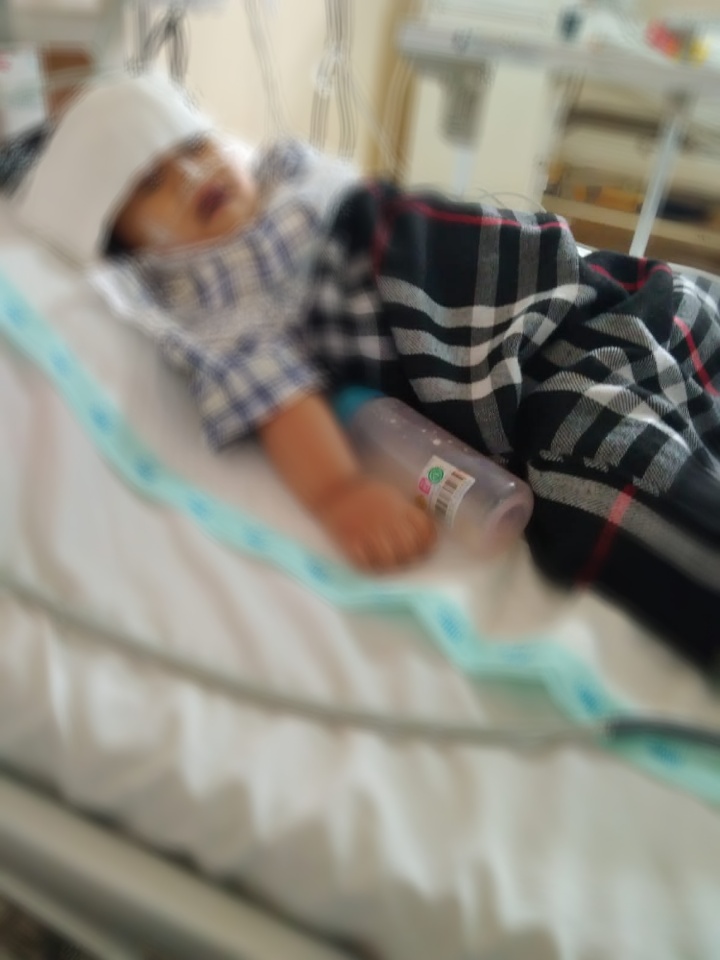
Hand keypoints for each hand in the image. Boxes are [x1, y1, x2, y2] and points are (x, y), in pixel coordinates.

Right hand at [317, 476, 436, 571]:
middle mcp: (386, 519)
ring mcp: (367, 531)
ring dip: (391, 564)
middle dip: (411, 557)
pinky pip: (365, 562)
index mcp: (398, 507)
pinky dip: (371, 566)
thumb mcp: (390, 495)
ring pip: (389, 558)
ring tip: (390, 564)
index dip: (427, 543)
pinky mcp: (350, 540)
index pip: (423, 530)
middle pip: (408, 547)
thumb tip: (425, 527)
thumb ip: (406, 510)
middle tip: (406, 560)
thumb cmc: (364, 493)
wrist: (332, 488)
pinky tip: (372, 563)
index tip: (425, 549)